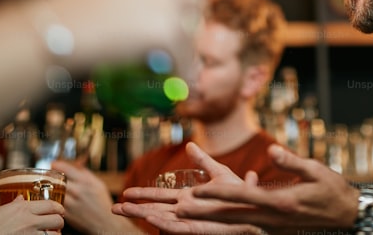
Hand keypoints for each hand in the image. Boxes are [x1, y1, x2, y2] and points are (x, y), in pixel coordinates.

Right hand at [0, 0, 229, 122]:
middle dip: (191, 20)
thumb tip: (164, 14)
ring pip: (192, 29)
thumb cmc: (64, 18)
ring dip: (186, 52)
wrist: (48, 33)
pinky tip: (178, 83)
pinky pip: (185, 55)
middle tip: (178, 44)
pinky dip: (184, 71)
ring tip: (178, 72)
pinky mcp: (165, 29)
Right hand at [0, 195, 62, 234]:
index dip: (58, 208)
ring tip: (50, 234)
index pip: (50, 206)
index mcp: (21, 210)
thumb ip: (11, 206)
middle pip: (57, 220)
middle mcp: (28, 222)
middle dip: (59, 222)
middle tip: (56, 223)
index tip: (59, 210)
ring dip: (54, 234)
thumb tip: (20, 199)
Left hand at [51, 159, 141, 234]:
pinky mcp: (66, 213)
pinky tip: (54, 198)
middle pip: (57, 179)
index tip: (53, 164)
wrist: (105, 223)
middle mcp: (77, 191)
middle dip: (51, 176)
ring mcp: (71, 203)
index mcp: (86, 181)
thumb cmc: (102, 204)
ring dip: (50, 188)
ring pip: (53, 191)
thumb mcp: (98, 184)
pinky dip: (52, 199)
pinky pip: (55, 203)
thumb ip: (86, 174)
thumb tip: (76, 165)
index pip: (66, 168)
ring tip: (50, 186)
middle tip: (49, 175)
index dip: (57, 165)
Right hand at [113, 142, 259, 234]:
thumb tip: (190, 145)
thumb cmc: (243, 196)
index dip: (144, 195)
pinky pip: (179, 228)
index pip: (161, 196)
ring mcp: (192, 220)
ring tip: (123, 211)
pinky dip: (164, 224)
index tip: (125, 192)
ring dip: (143, 215)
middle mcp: (187, 210)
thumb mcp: (222, 174)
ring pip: (162, 219)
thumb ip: (205, 162)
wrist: (258, 210)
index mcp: (190, 198)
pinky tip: (151, 218)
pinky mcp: (200, 229)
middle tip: (114, 206)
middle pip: (155, 209)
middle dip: (135, 209)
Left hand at [174, 142, 358, 231]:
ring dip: (209, 219)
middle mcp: (273, 217)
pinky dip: (225, 223)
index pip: (243, 197)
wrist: (348, 215)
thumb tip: (271, 150)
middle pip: (232, 215)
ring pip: (235, 223)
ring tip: (185, 215)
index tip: (197, 191)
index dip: (218, 195)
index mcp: (282, 202)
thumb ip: (291, 161)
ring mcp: (273, 226)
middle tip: (178, 209)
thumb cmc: (333, 190)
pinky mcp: (274, 228)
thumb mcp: (316, 171)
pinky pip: (245, 225)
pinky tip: (211, 219)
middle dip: (204, 213)